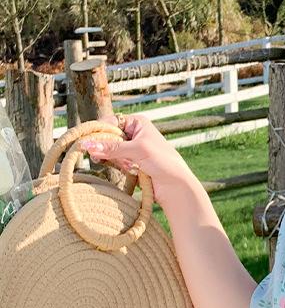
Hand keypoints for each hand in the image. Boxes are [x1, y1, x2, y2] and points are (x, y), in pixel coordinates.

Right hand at [79, 113, 194, 203]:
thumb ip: (112, 148)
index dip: (98, 130)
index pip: (110, 121)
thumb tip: (86, 144)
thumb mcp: (137, 150)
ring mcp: (131, 148)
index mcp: (137, 123)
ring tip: (113, 162)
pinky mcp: (129, 162)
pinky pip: (113, 160)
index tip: (85, 141)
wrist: (175, 186)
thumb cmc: (163, 162)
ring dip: (108, 157)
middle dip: (102, 145)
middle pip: (107, 135)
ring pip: (108, 149)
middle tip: (96, 156)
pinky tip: (123, 168)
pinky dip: (113, 164)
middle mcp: (133, 133)